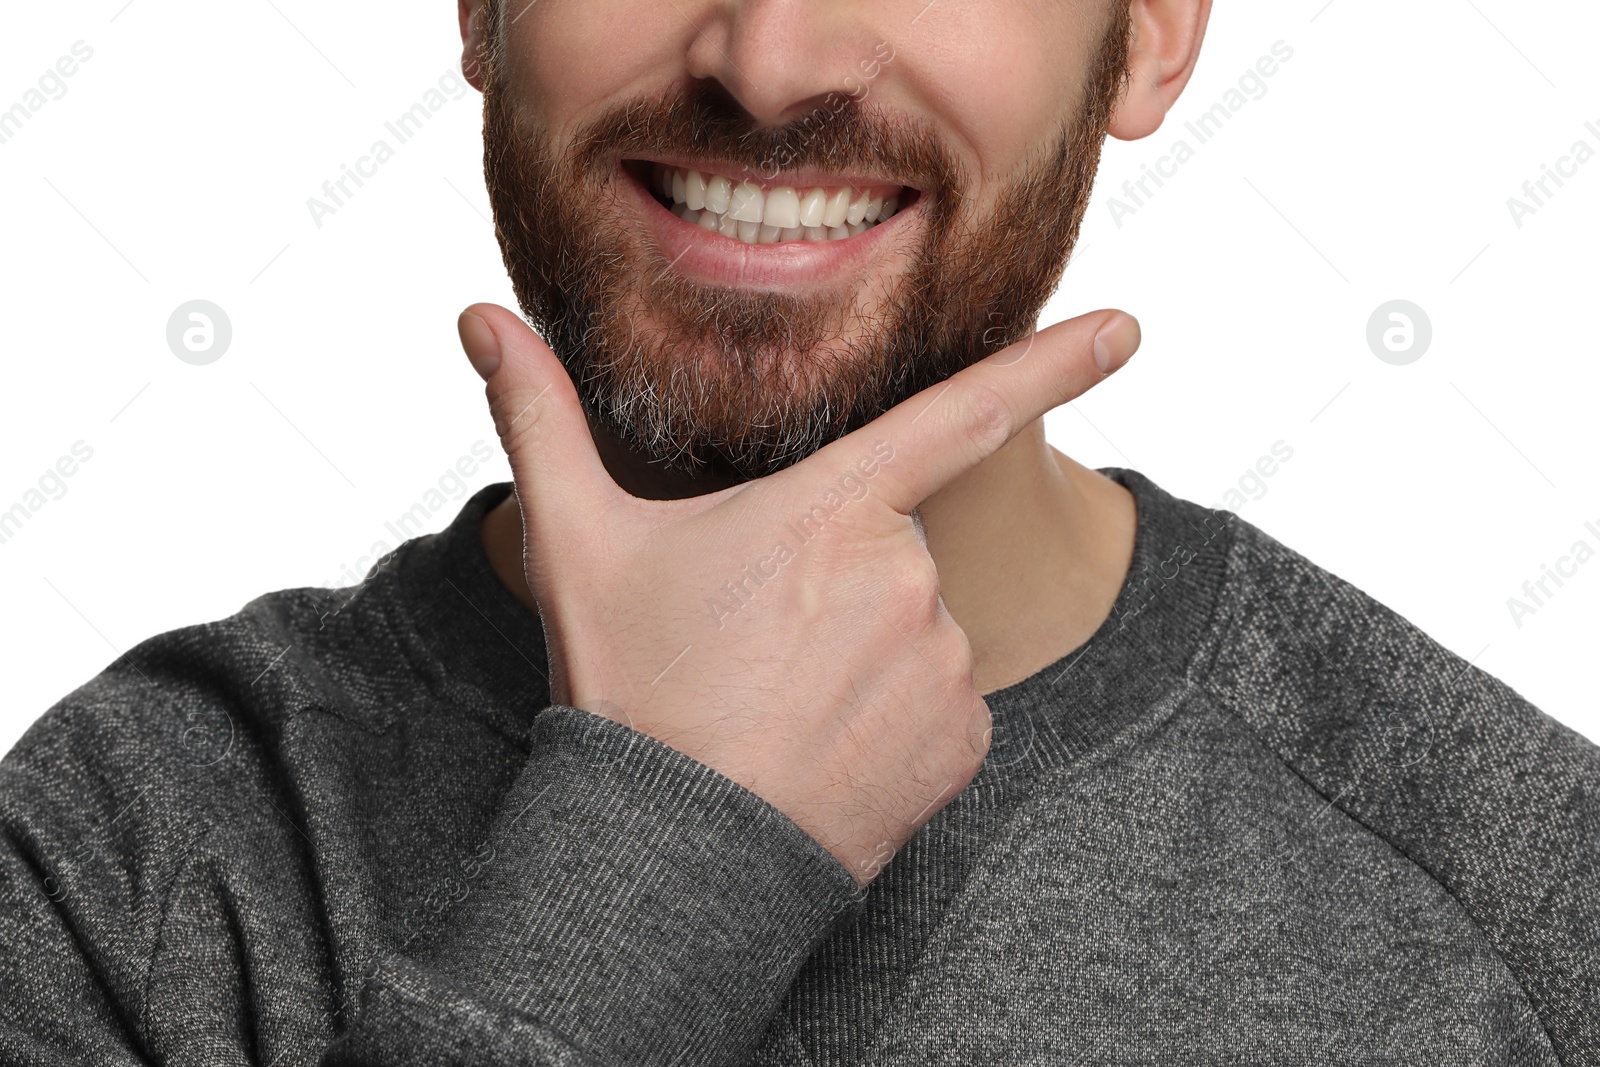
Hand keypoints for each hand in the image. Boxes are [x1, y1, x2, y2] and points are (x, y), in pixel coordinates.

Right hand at [457, 304, 1139, 886]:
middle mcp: (905, 577)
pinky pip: (942, 700)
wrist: (673, 852)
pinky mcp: (965, 741)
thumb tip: (480, 315)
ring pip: (917, 628)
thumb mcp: (574, 545)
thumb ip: (538, 419)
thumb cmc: (629, 688)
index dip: (1053, 362)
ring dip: (864, 651)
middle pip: (892, 548)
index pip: (960, 413)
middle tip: (755, 644)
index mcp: (828, 510)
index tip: (1129, 328)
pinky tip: (827, 744)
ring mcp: (942, 663)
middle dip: (835, 580)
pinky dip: (896, 714)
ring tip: (783, 704)